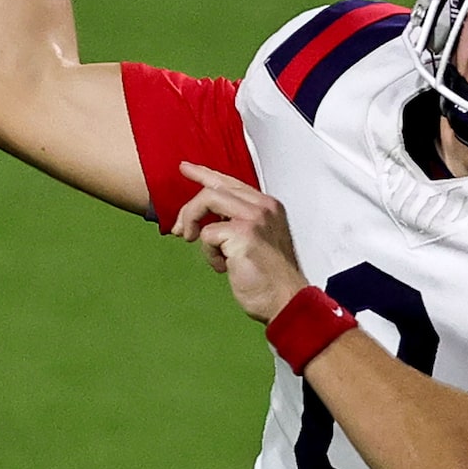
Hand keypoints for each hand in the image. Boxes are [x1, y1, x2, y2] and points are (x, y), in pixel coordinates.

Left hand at [172, 164, 307, 322]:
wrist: (287, 300)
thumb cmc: (272, 279)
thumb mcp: (260, 240)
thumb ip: (239, 223)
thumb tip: (207, 219)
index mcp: (268, 206)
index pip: (231, 182)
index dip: (205, 174)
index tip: (186, 168)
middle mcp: (263, 207)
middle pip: (214, 188)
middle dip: (189, 208)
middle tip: (180, 229)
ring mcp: (254, 219)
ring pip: (206, 201)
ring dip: (193, 223)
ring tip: (193, 242)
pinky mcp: (242, 235)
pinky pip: (207, 234)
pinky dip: (209, 254)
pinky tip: (223, 267)